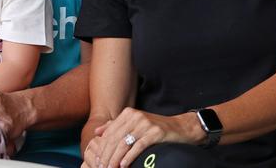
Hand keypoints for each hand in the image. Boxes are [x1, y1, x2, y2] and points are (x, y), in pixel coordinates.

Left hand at [83, 108, 198, 167]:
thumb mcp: (134, 123)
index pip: (109, 132)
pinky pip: (138, 146)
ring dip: (115, 159)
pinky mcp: (155, 133)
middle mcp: (135, 116)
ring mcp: (145, 124)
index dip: (102, 148)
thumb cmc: (154, 127)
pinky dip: (129, 157)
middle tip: (101, 167)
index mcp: (128, 113)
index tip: (97, 160)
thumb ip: (116, 125)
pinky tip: (124, 165)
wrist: (178, 127)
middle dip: (106, 155)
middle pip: (115, 139)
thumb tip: (97, 132)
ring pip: (124, 143)